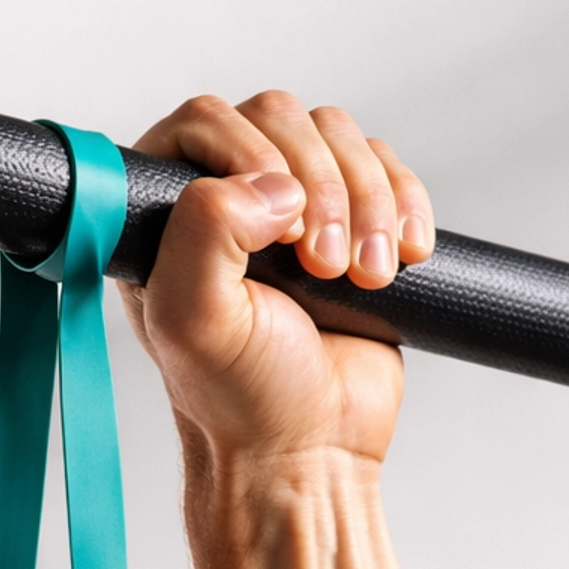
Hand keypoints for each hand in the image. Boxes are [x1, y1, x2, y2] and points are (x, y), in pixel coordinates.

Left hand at [119, 91, 434, 464]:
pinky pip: (385, 167)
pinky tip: (403, 255)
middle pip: (280, 118)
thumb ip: (203, 232)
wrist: (310, 450)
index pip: (201, 122)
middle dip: (319, 185)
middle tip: (323, 267)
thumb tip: (271, 183)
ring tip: (365, 274)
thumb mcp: (197, 320)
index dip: (248, 153)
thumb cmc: (241, 398)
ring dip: (367, 200)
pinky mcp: (350, 221)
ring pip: (337, 136)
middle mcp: (222, 201)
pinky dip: (404, 202)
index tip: (278, 229)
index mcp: (164, 217)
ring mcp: (289, 207)